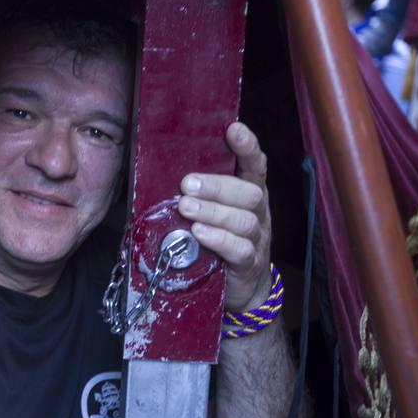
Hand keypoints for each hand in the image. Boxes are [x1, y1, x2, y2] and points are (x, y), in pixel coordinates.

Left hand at [177, 122, 271, 311]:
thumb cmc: (221, 242)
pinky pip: (240, 250)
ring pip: (244, 221)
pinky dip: (219, 240)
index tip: (233, 129)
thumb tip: (159, 173)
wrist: (243, 288)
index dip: (247, 148)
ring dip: (213, 212)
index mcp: (250, 194)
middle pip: (249, 193)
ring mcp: (258, 239)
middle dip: (217, 186)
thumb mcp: (214, 213)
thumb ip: (199, 194)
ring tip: (187, 208)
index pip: (255, 166)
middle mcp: (259, 213)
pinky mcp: (250, 264)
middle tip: (187, 184)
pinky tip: (200, 234)